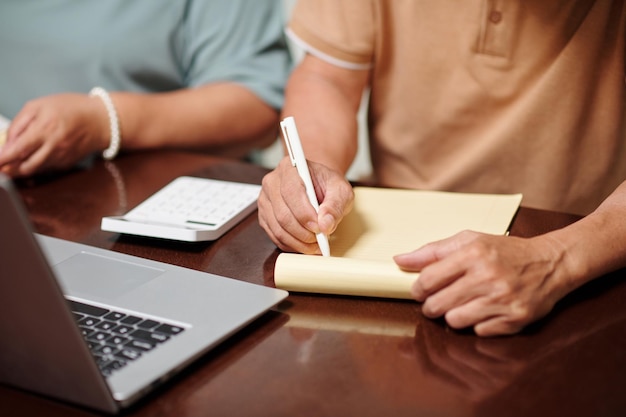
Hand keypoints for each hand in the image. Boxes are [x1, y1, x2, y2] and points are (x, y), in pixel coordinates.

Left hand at [0, 93, 108, 176]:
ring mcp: (61, 157)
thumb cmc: (70, 108)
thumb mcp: (40, 105)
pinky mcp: (66, 164)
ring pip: (34, 170)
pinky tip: (28, 161)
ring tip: (9, 166)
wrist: (101, 121)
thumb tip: (6, 140)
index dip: (2, 159)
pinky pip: (45, 169)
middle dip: (8, 169)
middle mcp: (53, 147)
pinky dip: (34, 167)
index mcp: (45, 129)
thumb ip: (20, 122)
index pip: (17, 150)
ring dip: (18, 170)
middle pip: (24, 166)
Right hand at [258, 156, 353, 253]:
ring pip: (278, 228)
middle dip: (303, 232)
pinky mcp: (264, 216)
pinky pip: (274, 236)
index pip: (292, 192)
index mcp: (289, 167)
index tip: (319, 227)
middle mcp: (272, 182)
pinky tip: (305, 245)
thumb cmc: (327, 184)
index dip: (305, 214)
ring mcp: (265, 200)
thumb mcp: (340, 190)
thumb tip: (325, 224)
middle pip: (282, 214)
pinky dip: (291, 245)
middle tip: (320, 240)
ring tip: (315, 245)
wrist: (316, 185)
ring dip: (298, 242)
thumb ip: (335, 205)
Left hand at [394, 230, 569, 335]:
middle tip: (436, 301)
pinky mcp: (516, 319)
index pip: (428, 279)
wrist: (551, 262)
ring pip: (455, 321)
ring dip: (452, 316)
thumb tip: (399, 259)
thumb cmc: (505, 251)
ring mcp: (503, 300)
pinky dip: (477, 325)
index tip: (419, 291)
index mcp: (474, 254)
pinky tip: (484, 311)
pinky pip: (479, 332)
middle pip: (437, 304)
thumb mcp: (470, 240)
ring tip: (460, 306)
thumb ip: (433, 251)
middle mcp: (488, 277)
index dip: (417, 289)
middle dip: (431, 306)